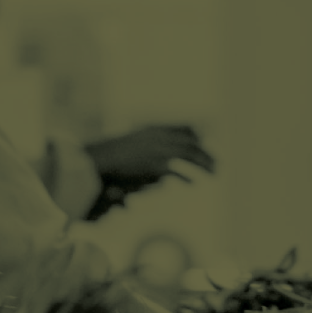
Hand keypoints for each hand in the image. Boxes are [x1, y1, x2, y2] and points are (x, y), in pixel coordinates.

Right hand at [86, 125, 214, 196]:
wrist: (95, 160)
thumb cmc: (107, 156)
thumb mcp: (128, 146)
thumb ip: (145, 148)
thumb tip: (156, 160)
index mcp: (152, 130)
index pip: (184, 129)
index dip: (197, 136)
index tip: (205, 143)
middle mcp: (158, 137)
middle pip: (191, 142)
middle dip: (206, 153)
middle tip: (216, 163)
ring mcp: (158, 150)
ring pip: (191, 155)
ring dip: (205, 164)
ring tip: (214, 173)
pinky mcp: (156, 166)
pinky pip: (178, 172)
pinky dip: (187, 178)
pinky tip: (194, 183)